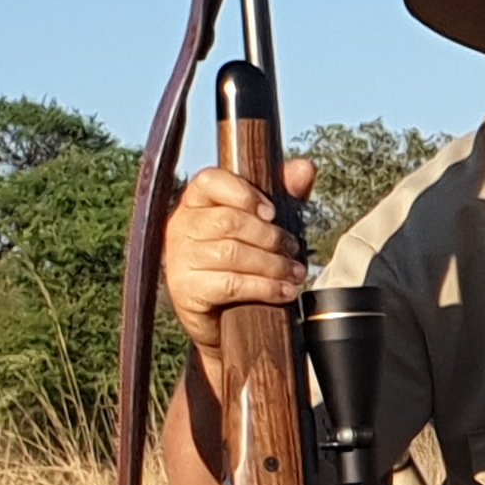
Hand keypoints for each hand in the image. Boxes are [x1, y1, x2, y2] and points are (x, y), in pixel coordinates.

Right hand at [163, 155, 316, 353]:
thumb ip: (284, 194)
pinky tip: (284, 291)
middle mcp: (181, 226)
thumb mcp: (266, 224)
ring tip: (295, 273)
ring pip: (232, 253)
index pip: (210, 180)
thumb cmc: (243, 262)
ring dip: (272, 264)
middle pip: (228, 220)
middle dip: (270, 236)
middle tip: (293, 250)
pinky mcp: (185, 290)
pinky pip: (230, 284)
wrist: (222, 317)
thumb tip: (304, 168)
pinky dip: (264, 287)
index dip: (244, 193)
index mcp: (196, 201)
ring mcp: (179, 258)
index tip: (272, 213)